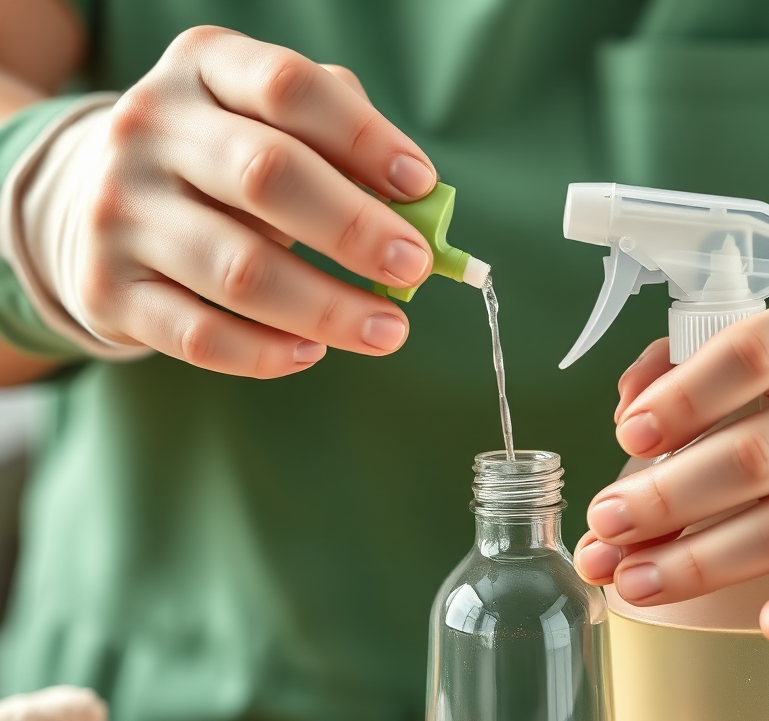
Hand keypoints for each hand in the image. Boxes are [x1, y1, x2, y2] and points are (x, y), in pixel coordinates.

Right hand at [33, 27, 438, 375]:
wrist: (96, 203)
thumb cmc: (219, 165)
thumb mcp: (265, 121)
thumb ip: (338, 144)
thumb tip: (418, 205)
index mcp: (202, 68)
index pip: (288, 86)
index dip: (363, 137)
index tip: (420, 185)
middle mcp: (149, 128)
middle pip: (266, 175)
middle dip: (355, 229)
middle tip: (415, 268)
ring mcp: (119, 210)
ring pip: (240, 271)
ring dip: (329, 309)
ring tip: (389, 330)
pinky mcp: (107, 288)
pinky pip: (201, 336)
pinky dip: (267, 353)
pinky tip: (313, 353)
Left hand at [574, 301, 768, 642]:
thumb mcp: (763, 360)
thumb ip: (681, 367)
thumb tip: (627, 414)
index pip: (752, 355)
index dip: (682, 399)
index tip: (628, 438)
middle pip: (754, 457)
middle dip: (666, 498)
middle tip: (605, 525)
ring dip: (697, 561)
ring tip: (630, 580)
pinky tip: (767, 625)